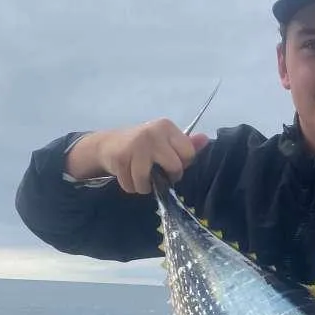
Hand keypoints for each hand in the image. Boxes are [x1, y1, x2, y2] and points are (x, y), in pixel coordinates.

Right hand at [66, 119, 208, 193]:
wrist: (109, 144)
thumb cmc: (143, 146)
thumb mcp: (166, 142)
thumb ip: (186, 144)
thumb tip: (205, 139)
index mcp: (167, 127)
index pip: (188, 154)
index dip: (181, 165)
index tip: (170, 164)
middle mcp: (152, 132)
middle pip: (174, 168)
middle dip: (167, 178)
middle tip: (157, 174)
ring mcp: (136, 145)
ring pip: (150, 181)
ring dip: (145, 186)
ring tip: (141, 178)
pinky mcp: (120, 158)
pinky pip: (132, 185)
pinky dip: (131, 187)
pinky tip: (128, 176)